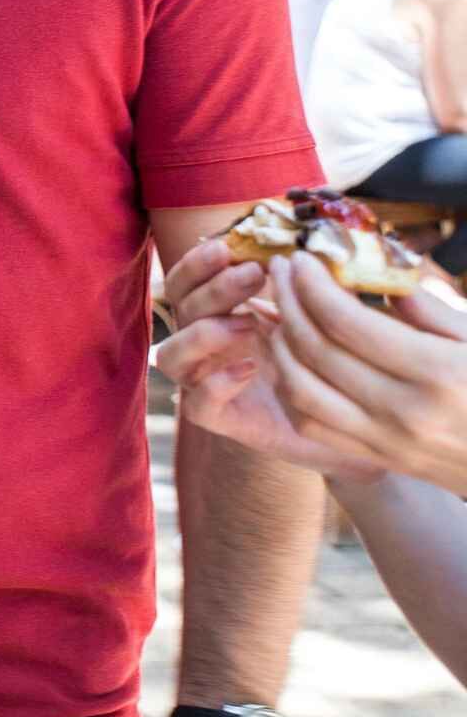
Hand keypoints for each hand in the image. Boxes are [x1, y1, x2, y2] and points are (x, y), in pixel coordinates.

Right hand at [154, 238, 382, 477]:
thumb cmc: (332, 361)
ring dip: (201, 332)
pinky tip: (251, 368)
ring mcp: (207, 381)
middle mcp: (205, 344)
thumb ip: (310, 288)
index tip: (228, 247)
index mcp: (219, 312)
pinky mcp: (221, 419)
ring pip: (170, 355)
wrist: (351, 422)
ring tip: (248, 325)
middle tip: (255, 275)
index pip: (185, 281)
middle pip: (179, 308)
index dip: (196, 263)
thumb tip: (316, 250)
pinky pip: (197, 404)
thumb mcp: (321, 316)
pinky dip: (217, 383)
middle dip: (212, 287)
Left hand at [264, 251, 466, 492]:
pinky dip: (288, 387)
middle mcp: (403, 411)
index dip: (312, 285)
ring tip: (282, 311)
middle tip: (280, 271)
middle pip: (315, 350)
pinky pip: (309, 423)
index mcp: (437, 372)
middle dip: (288, 302)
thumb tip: (377, 272)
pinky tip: (291, 357)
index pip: (346, 323)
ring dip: (279, 345)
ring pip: (299, 390)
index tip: (300, 258)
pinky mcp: (376, 458)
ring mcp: (386, 440)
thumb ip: (430, 309)